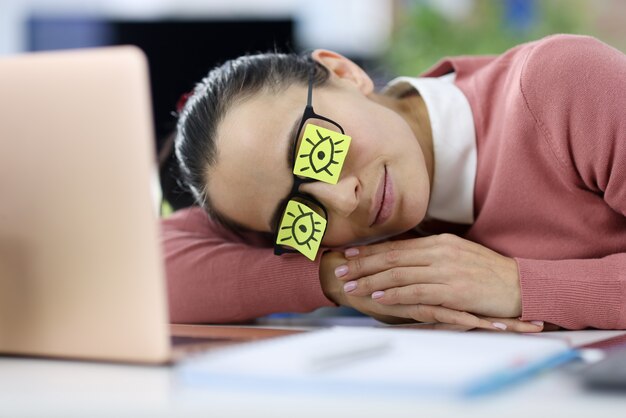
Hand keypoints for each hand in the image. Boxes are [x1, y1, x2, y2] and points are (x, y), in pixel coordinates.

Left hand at [336, 234, 522, 318]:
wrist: (520, 285)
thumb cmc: (488, 273)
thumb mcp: (459, 255)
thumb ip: (433, 255)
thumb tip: (407, 258)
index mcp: (439, 242)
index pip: (397, 246)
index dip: (370, 251)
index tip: (348, 254)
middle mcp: (439, 252)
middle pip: (392, 258)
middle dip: (362, 265)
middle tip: (338, 270)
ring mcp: (446, 270)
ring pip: (399, 274)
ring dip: (371, 281)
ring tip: (350, 287)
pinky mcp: (453, 290)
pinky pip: (417, 291)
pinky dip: (395, 294)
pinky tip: (378, 298)